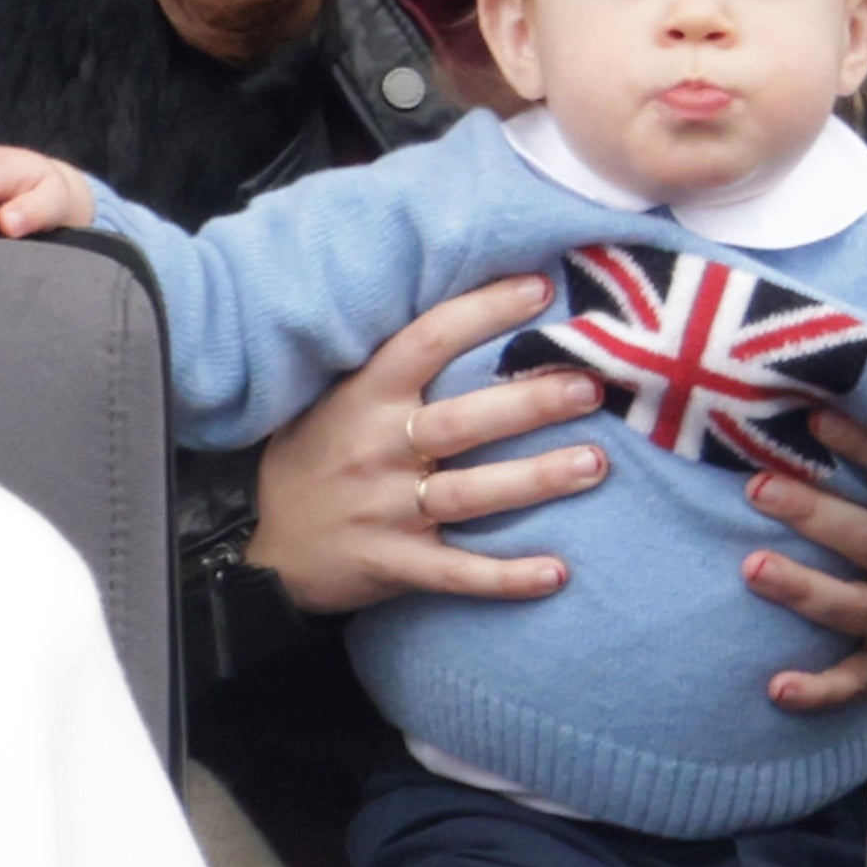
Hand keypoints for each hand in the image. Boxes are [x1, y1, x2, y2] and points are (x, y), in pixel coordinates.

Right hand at [245, 274, 608, 613]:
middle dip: (529, 404)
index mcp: (364, 397)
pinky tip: (556, 572)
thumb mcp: (331, 401)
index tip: (540, 290)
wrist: (271, 558)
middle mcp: (378, 449)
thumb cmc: (314, 462)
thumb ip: (384, 366)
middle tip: (589, 386)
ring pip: (471, 494)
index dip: (483, 312)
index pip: (428, 341)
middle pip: (463, 421)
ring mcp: (387, 511)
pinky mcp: (395, 565)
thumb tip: (460, 310)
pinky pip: (457, 572)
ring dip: (535, 480)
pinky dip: (506, 577)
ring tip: (595, 463)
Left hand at [744, 408, 866, 711]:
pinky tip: (777, 687)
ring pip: (851, 604)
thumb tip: (826, 403)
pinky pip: (856, 682)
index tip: (813, 420)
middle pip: (863, 536)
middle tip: (759, 489)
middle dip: (812, 513)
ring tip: (752, 567)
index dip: (855, 446)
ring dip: (803, 588)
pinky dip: (819, 689)